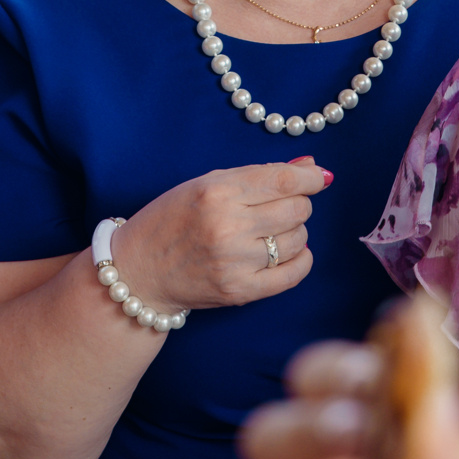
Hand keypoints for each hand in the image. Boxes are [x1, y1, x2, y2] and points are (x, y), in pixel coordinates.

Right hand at [112, 159, 332, 314]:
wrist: (138, 272)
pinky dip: (300, 259)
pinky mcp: (240, 291)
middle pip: (296, 209)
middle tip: (279, 207)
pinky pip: (293, 273)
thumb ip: (257, 175)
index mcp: (216, 192)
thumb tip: (309, 168)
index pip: (283, 181)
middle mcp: (227, 226)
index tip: (320, 177)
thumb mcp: (205, 184)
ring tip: (270, 231)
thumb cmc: (171, 220)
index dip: (310, 178)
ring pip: (298, 239)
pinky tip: (287, 252)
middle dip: (297, 204)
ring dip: (294, 232)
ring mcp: (234, 262)